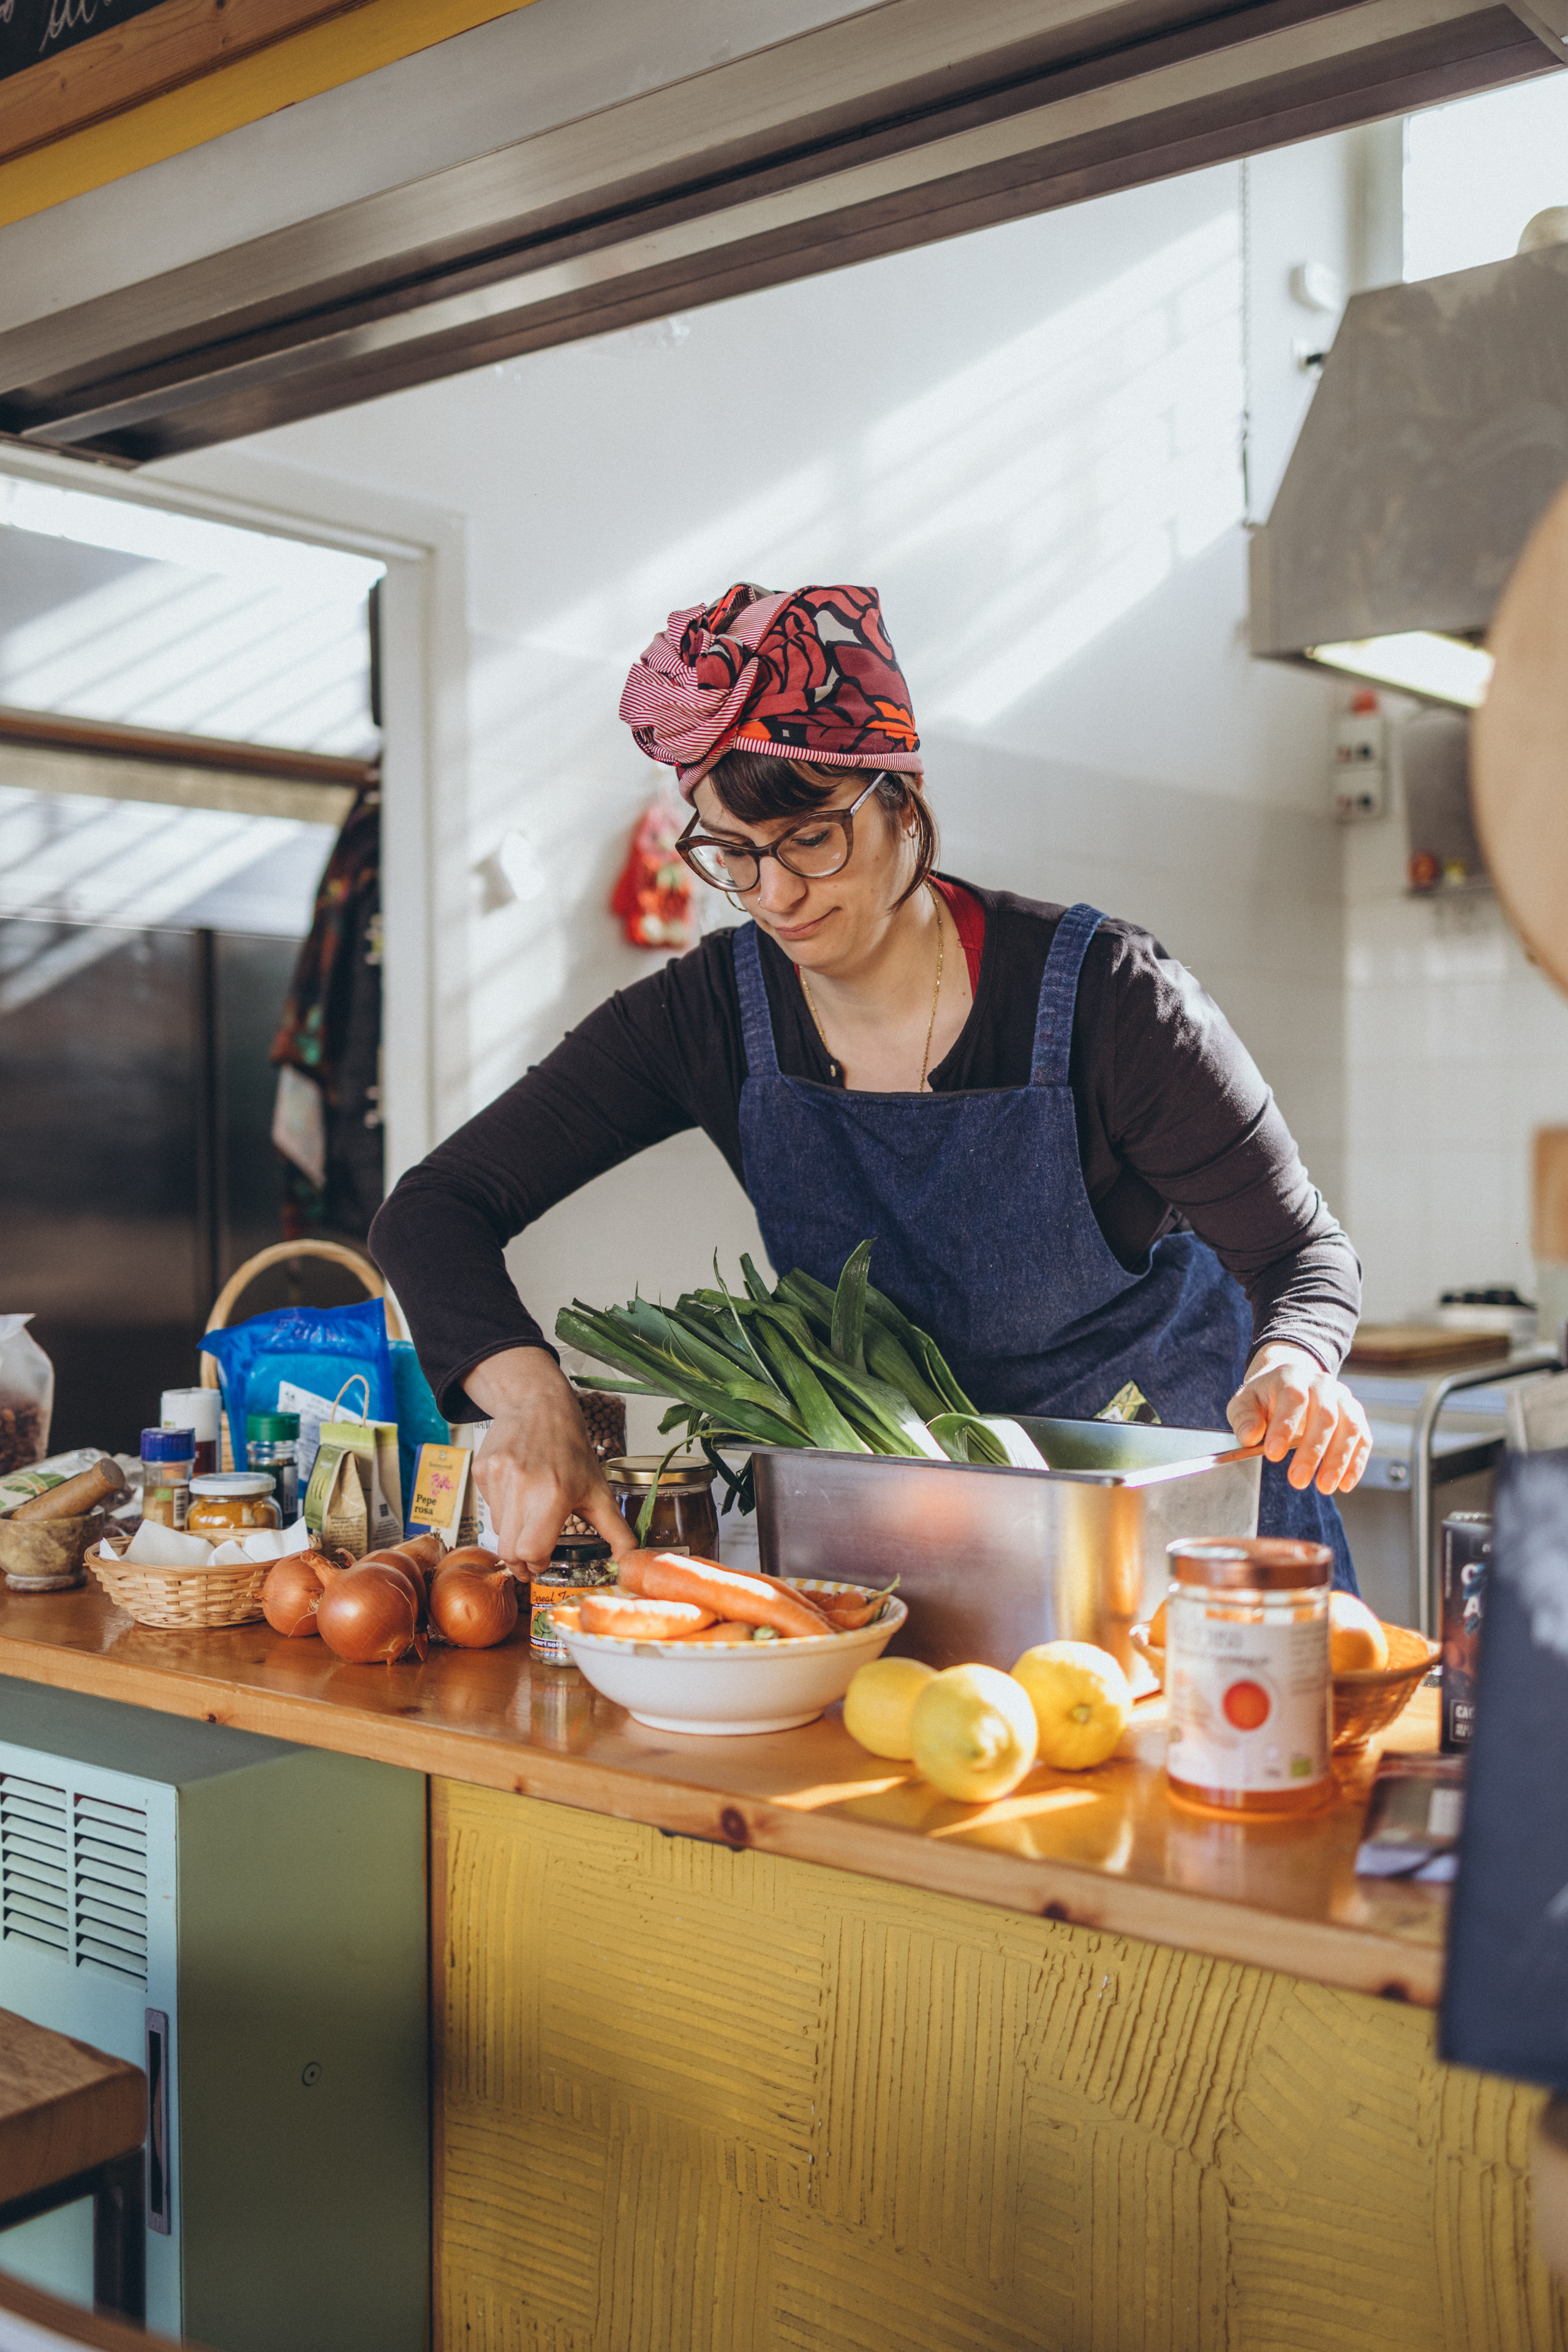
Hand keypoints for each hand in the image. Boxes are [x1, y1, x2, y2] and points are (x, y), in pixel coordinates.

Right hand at [464, 1347, 635, 1569]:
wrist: (539, 1405)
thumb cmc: (571, 1449)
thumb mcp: (599, 1490)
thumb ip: (617, 1530)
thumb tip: (630, 1562)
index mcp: (554, 1494)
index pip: (532, 1552)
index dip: (538, 1564)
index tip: (544, 1562)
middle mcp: (522, 1485)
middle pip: (508, 1550)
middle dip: (520, 1561)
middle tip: (532, 1557)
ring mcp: (497, 1476)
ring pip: (497, 1530)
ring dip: (513, 1532)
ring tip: (531, 1512)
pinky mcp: (481, 1470)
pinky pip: (488, 1507)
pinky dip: (503, 1509)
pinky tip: (518, 1490)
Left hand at [1226, 1343, 1371, 1494]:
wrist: (1289, 1383)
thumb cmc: (1265, 1398)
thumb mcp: (1244, 1403)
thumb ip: (1245, 1418)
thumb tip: (1250, 1436)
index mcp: (1292, 1376)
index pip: (1293, 1398)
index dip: (1285, 1426)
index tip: (1273, 1455)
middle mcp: (1322, 1384)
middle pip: (1325, 1416)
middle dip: (1312, 1451)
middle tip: (1297, 1480)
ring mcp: (1342, 1398)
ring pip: (1350, 1427)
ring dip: (1339, 1460)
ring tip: (1324, 1487)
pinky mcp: (1355, 1415)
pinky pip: (1363, 1438)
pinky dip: (1356, 1463)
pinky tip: (1344, 1484)